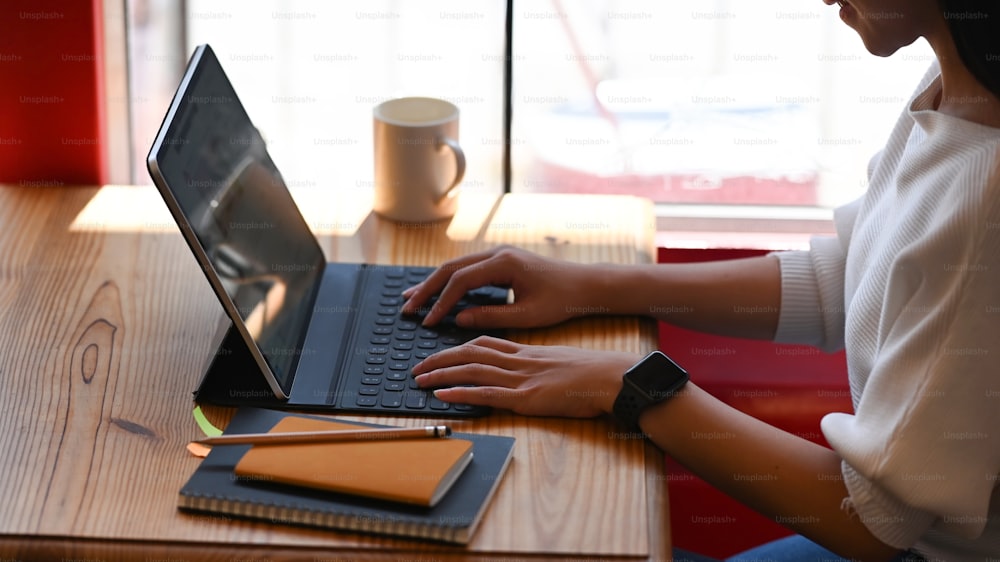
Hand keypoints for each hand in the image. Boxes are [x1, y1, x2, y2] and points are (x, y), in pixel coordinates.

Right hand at [401, 246, 596, 328]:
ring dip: (433, 283)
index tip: (429, 322)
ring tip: (412, 298)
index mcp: (503, 263)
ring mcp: (497, 254)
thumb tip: (459, 319)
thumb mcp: (528, 315)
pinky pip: (467, 269)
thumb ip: (492, 316)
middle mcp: (497, 253)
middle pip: (451, 268)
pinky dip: (448, 281)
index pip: (461, 281)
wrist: (584, 285)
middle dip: (427, 289)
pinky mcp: (500, 261)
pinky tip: (436, 292)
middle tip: (407, 308)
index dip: (442, 302)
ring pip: (456, 266)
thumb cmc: (561, 300)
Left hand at [411, 336, 638, 417]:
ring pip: (471, 370)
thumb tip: (529, 372)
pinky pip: (486, 393)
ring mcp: (520, 378)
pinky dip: (460, 392)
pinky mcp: (525, 398)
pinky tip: (441, 395)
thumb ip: (539, 365)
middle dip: (439, 358)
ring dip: (441, 374)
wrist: (610, 377)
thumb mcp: (560, 362)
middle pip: (469, 353)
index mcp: (526, 351)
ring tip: (419, 379)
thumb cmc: (592, 373)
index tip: (441, 352)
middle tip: (418, 366)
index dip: (458, 347)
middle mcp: (518, 361)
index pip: (484, 343)